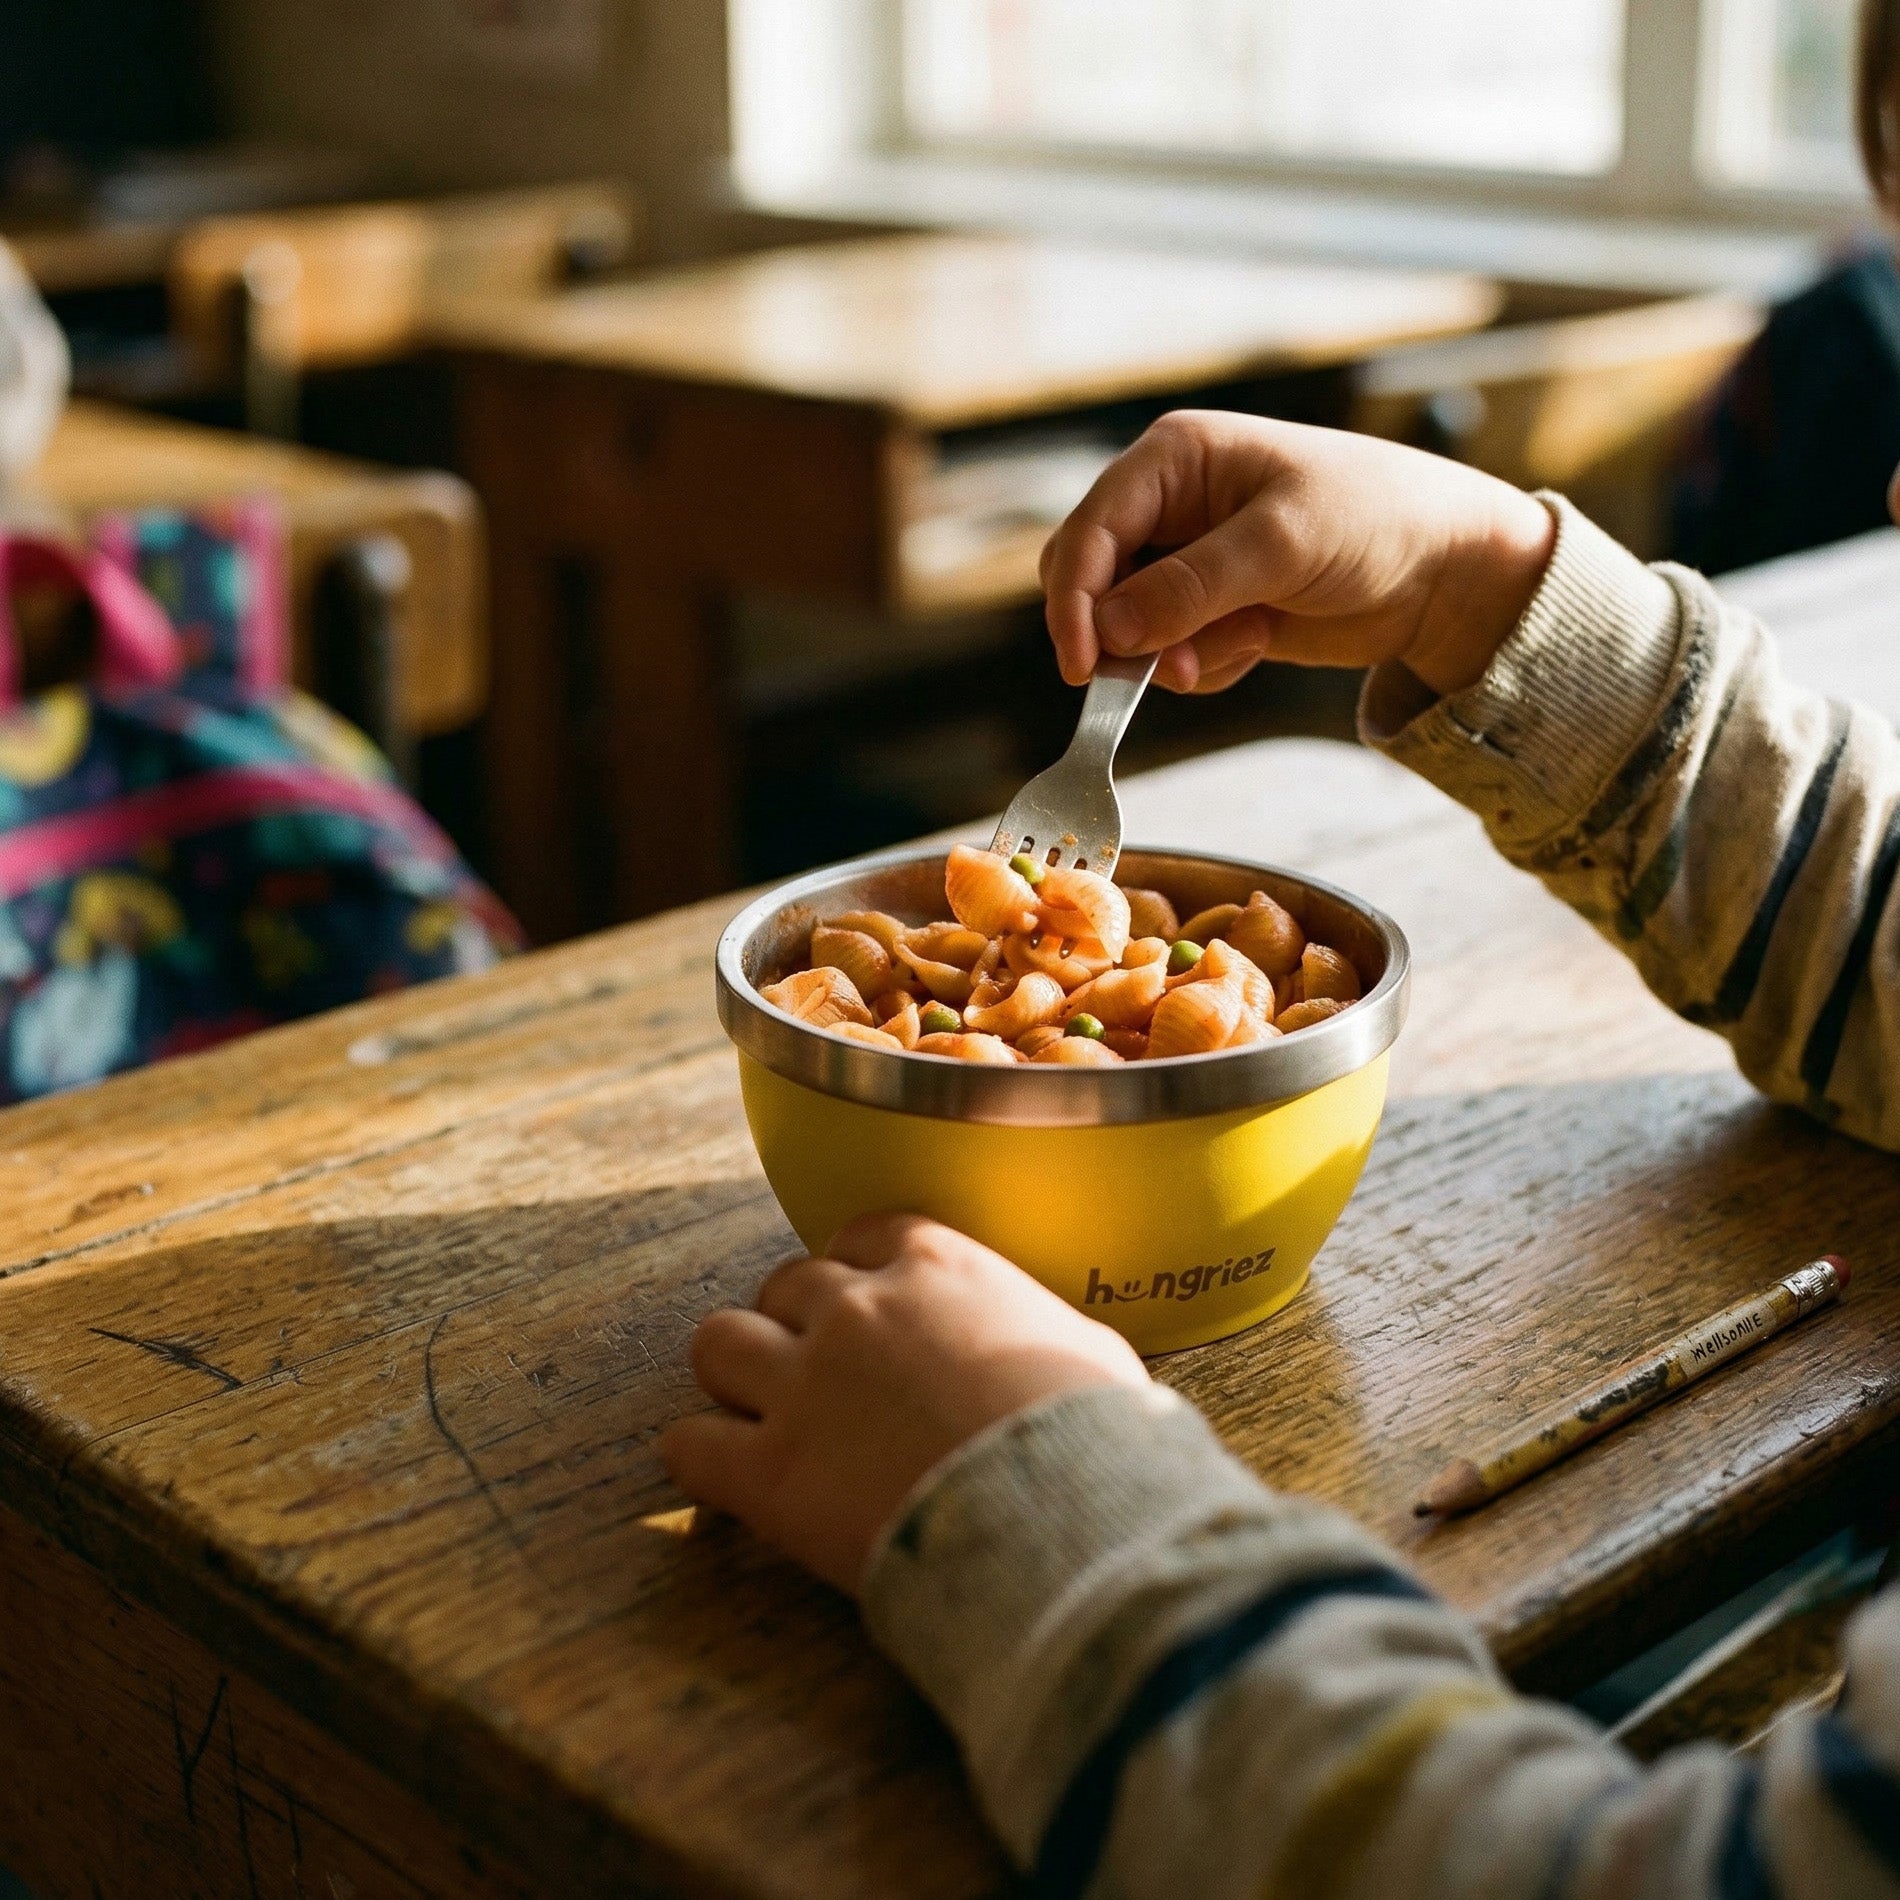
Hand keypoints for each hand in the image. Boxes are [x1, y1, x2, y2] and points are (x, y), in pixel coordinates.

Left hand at [662, 1214, 1149, 1594]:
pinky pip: (688, 1445)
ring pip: (716, 1342)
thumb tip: (1071, 1353)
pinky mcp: (770, 1473)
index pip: (861, 1236)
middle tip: (824, 1381)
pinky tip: (733, 1484)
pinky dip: (703, 1460)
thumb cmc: (1101, 1440)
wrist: (1067, 1523)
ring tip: (763, 1418)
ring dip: (737, 1375)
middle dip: (798, 1327)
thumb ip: (1051, 1332)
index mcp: (937, 1265)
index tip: (873, 1314)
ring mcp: (805, 1385)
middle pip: (784, 1285)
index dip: (860, 1277)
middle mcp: (857, 1308)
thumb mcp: (1095, 1352)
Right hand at [1041, 412, 1555, 698]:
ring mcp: (1189, 561)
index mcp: (1175, 459)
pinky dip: (1206, 665)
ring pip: (1129, 629)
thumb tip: (1110, 632)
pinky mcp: (1212, 609)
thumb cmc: (1376, 519)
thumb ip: (1191, 587)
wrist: (1447, 569)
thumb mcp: (1281, 544)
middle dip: (1123, 634)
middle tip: (1164, 672)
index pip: (1091, 530)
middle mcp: (1170, 505)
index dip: (1075, 598)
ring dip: (1175, 654)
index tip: (1084, 664)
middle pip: (1093, 582)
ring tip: (1244, 643)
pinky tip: (1259, 643)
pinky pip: (1171, 654)